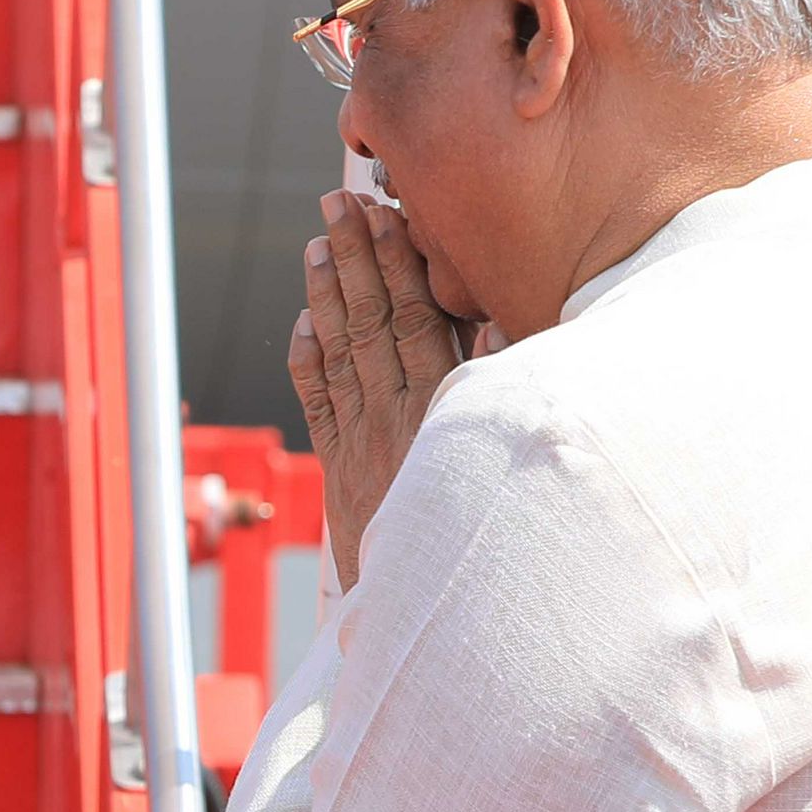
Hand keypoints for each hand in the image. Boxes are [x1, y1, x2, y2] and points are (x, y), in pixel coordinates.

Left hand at [289, 191, 471, 589]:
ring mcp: (362, 439)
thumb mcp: (509, 457)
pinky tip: (302, 323)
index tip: (385, 215)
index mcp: (443, 407)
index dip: (397, 261)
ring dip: (325, 294)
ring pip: (339, 352)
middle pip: (370, 320)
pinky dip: (307, 361)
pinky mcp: (340, 468)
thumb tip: (505, 328)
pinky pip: (318, 404)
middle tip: (338, 204)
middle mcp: (396, 416)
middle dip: (353, 257)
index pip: (416, 316)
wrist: (440, 607)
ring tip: (318, 244)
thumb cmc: (491, 528)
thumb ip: (504, 390)